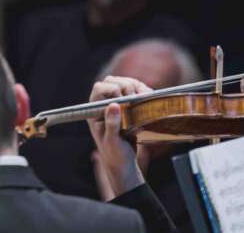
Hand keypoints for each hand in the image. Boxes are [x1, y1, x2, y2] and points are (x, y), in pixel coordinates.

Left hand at [87, 76, 151, 197]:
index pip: (100, 88)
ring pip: (125, 83)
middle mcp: (104, 104)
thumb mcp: (112, 142)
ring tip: (144, 98)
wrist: (124, 162)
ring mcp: (117, 102)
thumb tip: (113, 105)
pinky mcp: (129, 104)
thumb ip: (111, 125)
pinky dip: (144, 91)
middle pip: (113, 81)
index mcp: (94, 110)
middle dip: (127, 87)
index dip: (113, 90)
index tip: (124, 101)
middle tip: (135, 100)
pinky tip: (149, 97)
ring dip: (137, 88)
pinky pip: (136, 89)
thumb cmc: (114, 154)